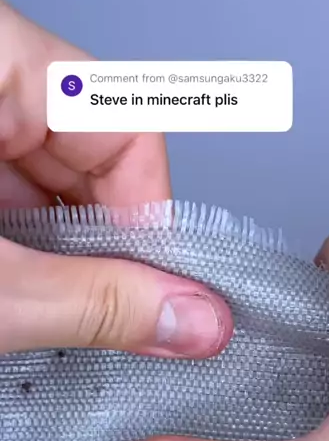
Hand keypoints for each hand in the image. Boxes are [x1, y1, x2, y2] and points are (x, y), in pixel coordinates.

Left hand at [0, 0, 231, 355]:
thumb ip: (98, 302)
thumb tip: (196, 318)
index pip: (124, 122)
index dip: (149, 213)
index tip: (154, 284)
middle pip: (87, 150)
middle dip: (101, 242)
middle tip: (108, 309)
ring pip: (43, 174)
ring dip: (56, 250)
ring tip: (45, 305)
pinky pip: (3, 183)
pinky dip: (18, 241)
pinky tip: (12, 286)